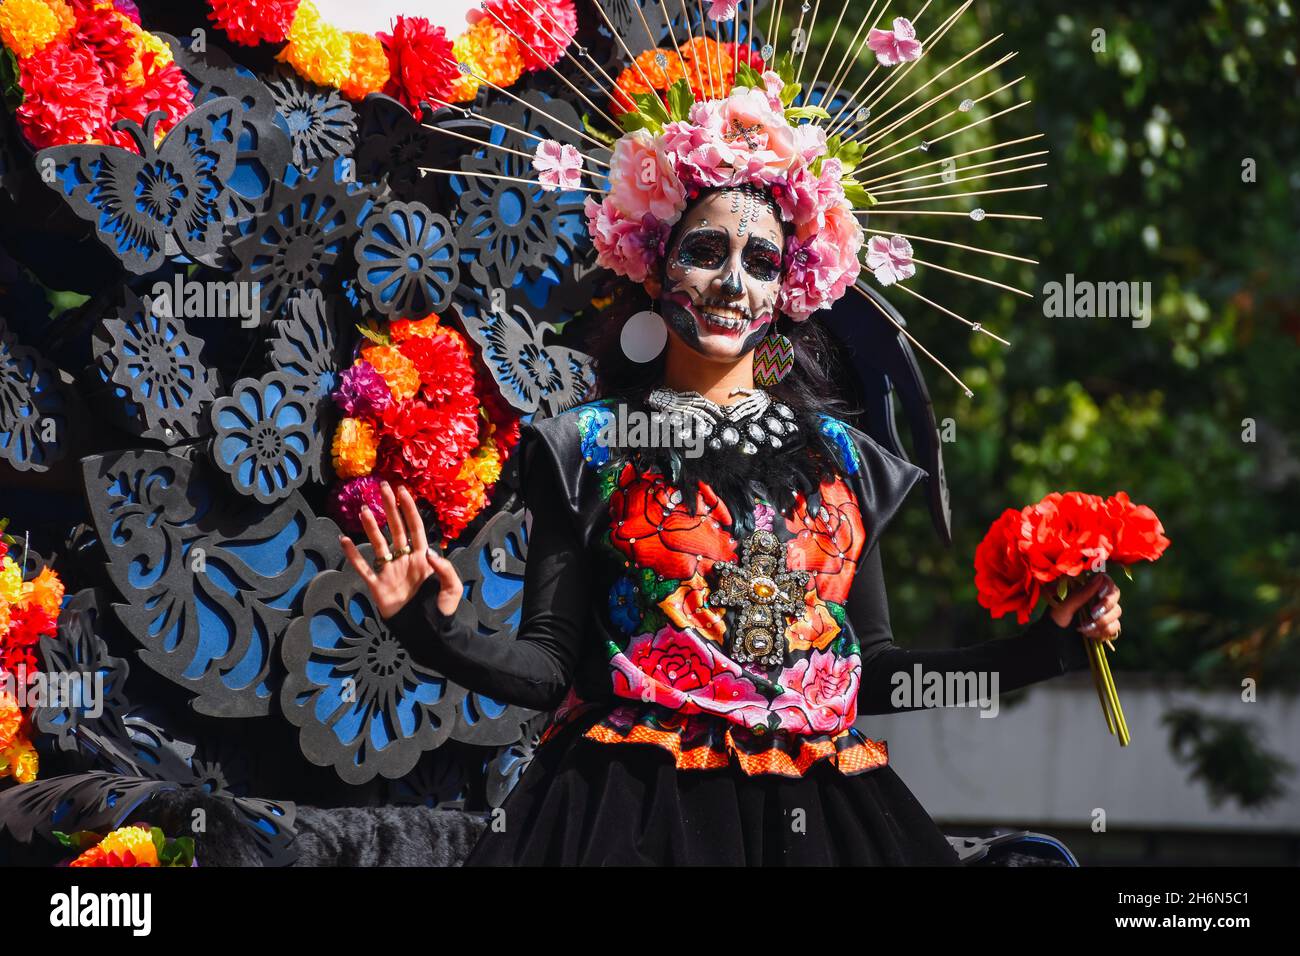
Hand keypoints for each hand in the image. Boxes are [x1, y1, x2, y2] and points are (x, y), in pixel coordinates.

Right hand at [339, 482, 461, 619]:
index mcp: (423, 559)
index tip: (402, 491)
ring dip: (371, 527)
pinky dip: (353, 555)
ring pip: (378, 544)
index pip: (415, 528)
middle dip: (390, 508)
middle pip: (396, 529)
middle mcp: (405, 561)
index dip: (409, 510)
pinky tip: (344, 540)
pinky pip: (363, 568)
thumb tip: (428, 552)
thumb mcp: (451, 588)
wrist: (427, 634)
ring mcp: (390, 572)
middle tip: (381, 488)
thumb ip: (444, 569)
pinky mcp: (378, 587)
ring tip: (364, 509)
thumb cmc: (442, 611)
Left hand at [1049, 573, 1121, 642]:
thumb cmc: (1056, 620)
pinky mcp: (1106, 627)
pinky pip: (1115, 627)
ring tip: (1085, 627)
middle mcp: (1097, 598)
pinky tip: (1089, 634)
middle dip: (1106, 606)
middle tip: (1093, 614)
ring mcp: (1103, 612)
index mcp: (1086, 589)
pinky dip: (1103, 631)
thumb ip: (1082, 593)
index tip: (1100, 594)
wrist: (1055, 641)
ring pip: (1116, 612)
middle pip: (1115, 595)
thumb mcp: (1065, 607)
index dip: (1107, 587)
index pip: (1106, 581)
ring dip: (1103, 621)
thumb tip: (1100, 576)